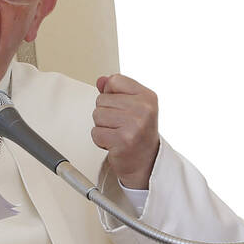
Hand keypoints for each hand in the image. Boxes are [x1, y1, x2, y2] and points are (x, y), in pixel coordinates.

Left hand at [92, 74, 159, 189]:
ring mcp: (134, 125)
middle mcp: (143, 109)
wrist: (146, 163)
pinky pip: (96, 132)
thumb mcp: (133, 107)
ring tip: (117, 133)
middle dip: (106, 114)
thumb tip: (101, 80)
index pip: (115, 80)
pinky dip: (101, 140)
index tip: (123, 107)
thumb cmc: (139, 134)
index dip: (111, 95)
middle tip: (121, 125)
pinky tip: (114, 143)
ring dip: (102, 127)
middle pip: (102, 99)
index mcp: (147, 97)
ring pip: (97, 115)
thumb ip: (116, 91)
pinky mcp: (122, 140)